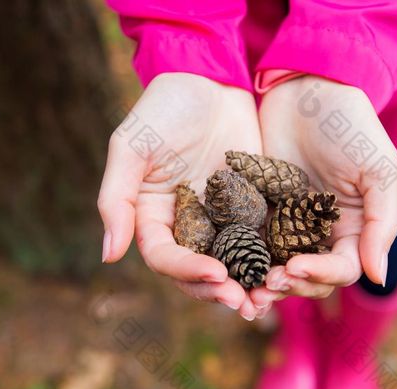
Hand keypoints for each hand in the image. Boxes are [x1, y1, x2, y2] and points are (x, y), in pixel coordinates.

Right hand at [98, 73, 263, 317]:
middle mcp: (188, 224)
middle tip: (244, 303)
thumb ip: (118, 200)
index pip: (166, 257)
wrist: (210, 77)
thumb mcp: (132, 148)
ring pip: (232, 263)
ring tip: (267, 298)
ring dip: (247, 285)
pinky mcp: (252, 207)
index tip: (216, 273)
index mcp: (155, 217)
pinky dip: (271, 258)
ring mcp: (222, 218)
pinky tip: (287, 270)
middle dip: (219, 289)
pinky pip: (261, 239)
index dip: (187, 271)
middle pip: (199, 271)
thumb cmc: (164, 108)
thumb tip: (109, 256)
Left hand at [250, 76, 396, 313]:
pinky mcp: (259, 213)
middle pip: (310, 279)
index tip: (295, 267)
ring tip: (247, 290)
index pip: (341, 270)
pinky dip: (244, 260)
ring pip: (279, 269)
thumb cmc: (349, 126)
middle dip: (291, 285)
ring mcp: (288, 225)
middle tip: (267, 282)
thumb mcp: (378, 170)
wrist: (305, 89)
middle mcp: (321, 234)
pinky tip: (230, 267)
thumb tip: (379, 278)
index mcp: (354, 229)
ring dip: (265, 284)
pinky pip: (252, 245)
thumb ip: (381, 224)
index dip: (321, 275)